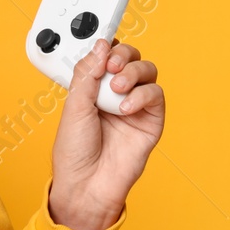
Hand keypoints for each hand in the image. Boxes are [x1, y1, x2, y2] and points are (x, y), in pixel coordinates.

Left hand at [47, 38, 164, 229]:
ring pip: (146, 71)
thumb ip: (87, 74)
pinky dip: (142, 95)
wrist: (86, 185)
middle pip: (129, 58)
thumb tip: (100, 45)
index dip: (107, 46)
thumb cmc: (74, 152)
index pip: (106, 56)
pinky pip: (155, 96)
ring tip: (118, 88)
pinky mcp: (151, 121)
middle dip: (122, 55)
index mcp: (92, 88)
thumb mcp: (74, 107)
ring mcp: (134, 106)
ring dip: (133, 72)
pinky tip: (125, 107)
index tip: (103, 43)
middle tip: (111, 65)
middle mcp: (115, 94)